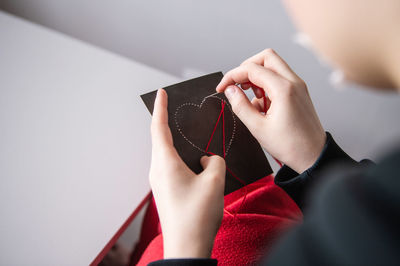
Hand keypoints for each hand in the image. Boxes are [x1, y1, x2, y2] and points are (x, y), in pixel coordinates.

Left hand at [149, 89, 225, 257]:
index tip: (161, 92)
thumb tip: (207, 160)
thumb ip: (214, 162)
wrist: (186, 248)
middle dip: (171, 125)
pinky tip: (197, 162)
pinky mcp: (166, 191)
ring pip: (169, 155)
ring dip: (180, 145)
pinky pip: (172, 167)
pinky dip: (183, 159)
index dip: (161, 108)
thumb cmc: (197, 215)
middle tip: (181, 111)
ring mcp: (160, 182)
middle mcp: (158, 170)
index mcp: (165, 163)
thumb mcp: (214, 182)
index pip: (159, 128)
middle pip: (162, 140)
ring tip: (194, 137)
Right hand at [216, 49, 325, 172]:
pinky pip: (279, 79)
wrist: (314, 156)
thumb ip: (240, 106)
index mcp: (283, 89)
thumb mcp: (258, 128)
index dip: (232, 76)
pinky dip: (266, 86)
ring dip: (257, 77)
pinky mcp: (299, 92)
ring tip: (251, 99)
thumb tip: (230, 90)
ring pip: (273, 66)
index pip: (252, 69)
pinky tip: (263, 106)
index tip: (222, 88)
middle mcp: (293, 82)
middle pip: (266, 57)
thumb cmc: (290, 146)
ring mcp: (298, 86)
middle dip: (247, 68)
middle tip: (237, 85)